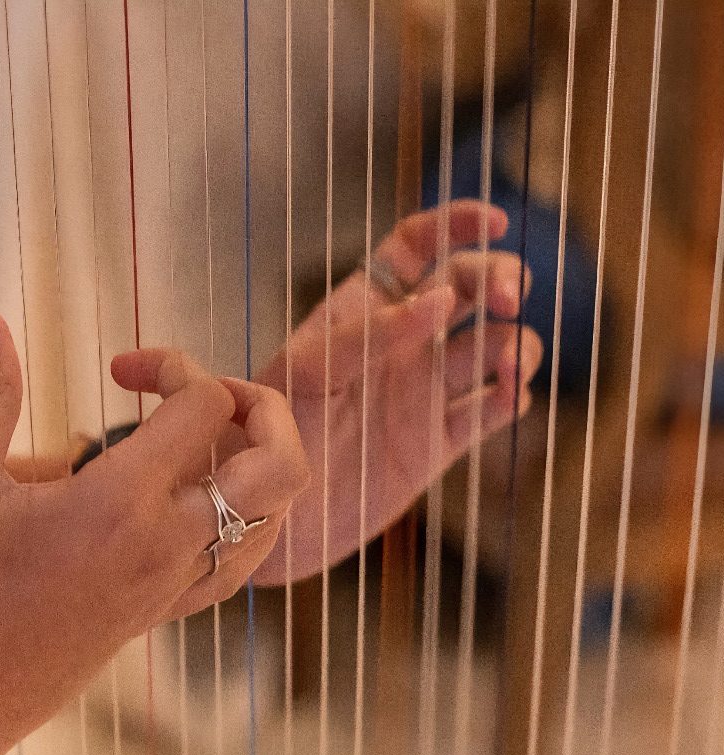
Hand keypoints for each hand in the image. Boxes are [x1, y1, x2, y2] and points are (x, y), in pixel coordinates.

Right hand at [0, 301, 307, 754]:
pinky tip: (195, 504)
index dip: (174, 365)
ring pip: (276, 520)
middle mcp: (167, 546)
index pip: (204, 406)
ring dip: (258, 465)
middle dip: (261, 407)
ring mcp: (172, 588)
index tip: (121, 367)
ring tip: (199, 441)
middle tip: (198, 392)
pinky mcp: (162, 618)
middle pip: (280, 463)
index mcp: (122, 502)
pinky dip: (243, 521)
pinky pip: (240, 566)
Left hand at [253, 200, 544, 583]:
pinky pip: (495, 407)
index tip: (495, 222)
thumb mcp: (305, 371)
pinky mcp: (440, 441)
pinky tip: (506, 394)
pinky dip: (514, 394)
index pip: (416, 245)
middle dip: (500, 278)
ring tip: (505, 364)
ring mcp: (424, 390)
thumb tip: (441, 300)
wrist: (260, 510)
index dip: (458, 223)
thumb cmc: (265, 431)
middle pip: (470, 285)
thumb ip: (369, 334)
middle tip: (505, 300)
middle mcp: (401, 341)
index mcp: (361, 309)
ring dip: (516, 342)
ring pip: (496, 343)